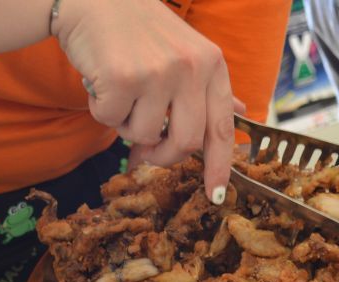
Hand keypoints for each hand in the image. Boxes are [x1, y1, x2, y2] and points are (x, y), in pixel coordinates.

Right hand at [52, 0, 234, 202]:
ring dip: (125, 124)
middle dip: (163, 155)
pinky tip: (102, 81)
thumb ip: (209, 86)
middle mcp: (191, 68)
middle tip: (146, 151)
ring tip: (121, 92)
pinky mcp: (123, 78)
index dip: (220, 167)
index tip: (215, 195)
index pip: (222, 128)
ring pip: (143, 135)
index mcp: (211, 64)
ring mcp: (157, 72)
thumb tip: (238, 113)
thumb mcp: (186, 51)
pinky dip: (101, 108)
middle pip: (186, 143)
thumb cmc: (139, 30)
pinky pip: (111, 120)